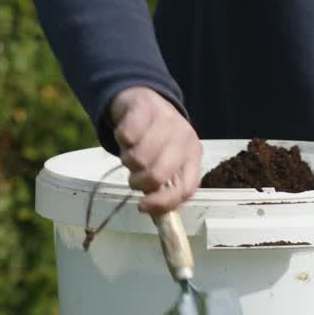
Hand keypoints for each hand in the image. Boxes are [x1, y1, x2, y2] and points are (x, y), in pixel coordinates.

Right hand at [108, 86, 202, 213]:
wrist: (141, 101)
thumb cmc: (154, 140)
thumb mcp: (165, 162)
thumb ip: (164, 186)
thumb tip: (154, 214)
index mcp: (193, 156)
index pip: (186, 188)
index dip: (163, 203)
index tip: (142, 207)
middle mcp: (184, 137)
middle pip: (159, 175)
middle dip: (140, 182)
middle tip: (134, 177)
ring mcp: (166, 120)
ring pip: (139, 158)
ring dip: (127, 161)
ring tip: (130, 154)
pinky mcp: (145, 106)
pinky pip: (126, 136)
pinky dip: (120, 140)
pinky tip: (126, 135)